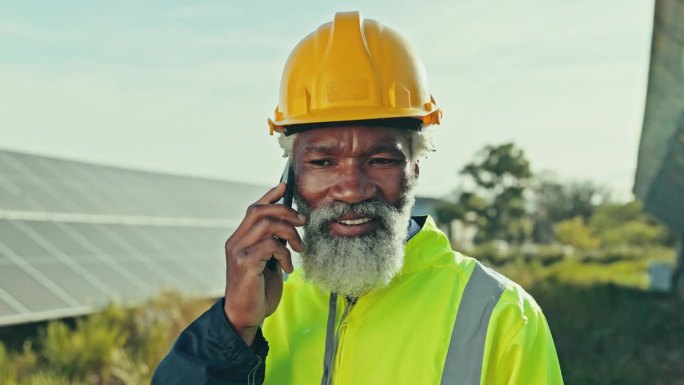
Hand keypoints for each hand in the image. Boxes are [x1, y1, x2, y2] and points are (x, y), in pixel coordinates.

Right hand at [223, 183, 305, 344]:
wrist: (244, 317)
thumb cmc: (258, 291)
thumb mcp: (268, 263)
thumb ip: (273, 245)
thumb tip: (290, 227)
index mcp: (240, 239)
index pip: (254, 208)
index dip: (269, 195)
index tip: (285, 186)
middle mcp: (235, 241)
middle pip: (259, 211)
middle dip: (285, 211)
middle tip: (303, 222)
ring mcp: (238, 252)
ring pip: (266, 224)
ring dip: (289, 233)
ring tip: (299, 248)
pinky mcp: (244, 264)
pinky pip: (269, 246)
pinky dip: (284, 253)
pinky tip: (288, 268)